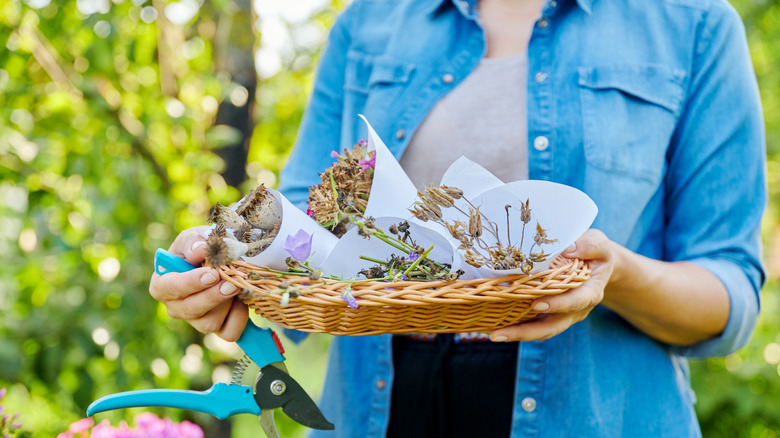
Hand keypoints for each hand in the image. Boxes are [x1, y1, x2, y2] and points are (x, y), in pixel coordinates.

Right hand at [149, 226, 248, 340]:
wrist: (222, 260)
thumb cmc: (200, 249)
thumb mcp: (194, 238)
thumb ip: (194, 242)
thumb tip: (199, 251)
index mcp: (162, 284)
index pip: (170, 289)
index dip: (191, 283)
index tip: (212, 274)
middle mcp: (175, 307)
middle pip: (190, 310)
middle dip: (213, 296)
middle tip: (231, 283)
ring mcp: (195, 320)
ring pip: (208, 323)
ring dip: (227, 305)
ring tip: (238, 286)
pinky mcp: (216, 329)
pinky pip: (228, 333)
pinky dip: (239, 319)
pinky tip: (243, 302)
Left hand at [489, 229, 615, 341]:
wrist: (596, 266)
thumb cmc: (595, 252)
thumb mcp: (598, 244)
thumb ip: (589, 245)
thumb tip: (568, 249)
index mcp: (590, 291)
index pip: (576, 301)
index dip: (558, 305)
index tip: (537, 304)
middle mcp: (575, 308)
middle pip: (551, 326)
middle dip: (525, 332)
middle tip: (498, 333)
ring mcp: (561, 314)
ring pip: (539, 330)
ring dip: (515, 334)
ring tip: (491, 334)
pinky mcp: (548, 314)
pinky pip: (532, 323)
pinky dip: (514, 327)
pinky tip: (491, 326)